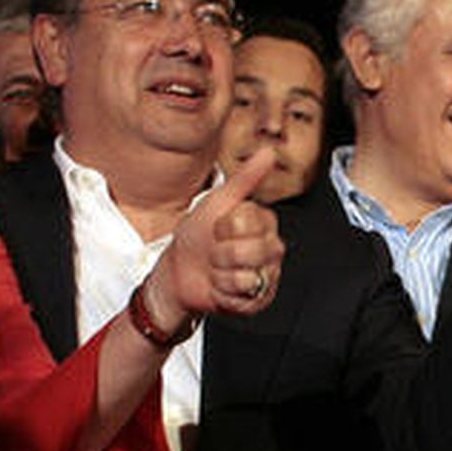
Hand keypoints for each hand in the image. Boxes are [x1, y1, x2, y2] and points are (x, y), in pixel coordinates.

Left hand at [144, 148, 285, 327]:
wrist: (180, 272)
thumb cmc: (197, 236)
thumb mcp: (217, 201)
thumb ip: (245, 178)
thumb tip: (268, 152)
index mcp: (263, 222)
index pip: (247, 221)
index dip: (224, 226)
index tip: (217, 228)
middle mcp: (271, 247)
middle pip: (250, 250)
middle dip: (221, 253)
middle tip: (215, 251)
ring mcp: (267, 274)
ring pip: (246, 276)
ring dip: (221, 275)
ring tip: (218, 270)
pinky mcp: (260, 298)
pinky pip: (243, 295)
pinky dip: (223, 293)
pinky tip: (221, 286)